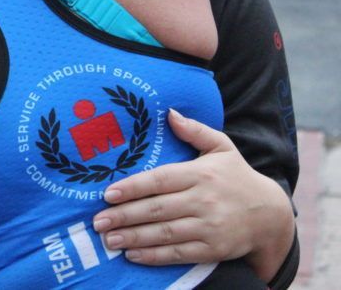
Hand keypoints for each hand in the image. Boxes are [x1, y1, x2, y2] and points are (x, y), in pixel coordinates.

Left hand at [93, 109, 293, 278]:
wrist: (271, 215)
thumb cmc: (237, 177)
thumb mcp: (222, 147)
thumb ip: (195, 130)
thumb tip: (170, 113)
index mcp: (200, 174)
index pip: (160, 180)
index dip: (133, 187)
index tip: (107, 193)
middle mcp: (204, 201)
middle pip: (157, 209)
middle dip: (125, 216)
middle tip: (98, 221)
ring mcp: (209, 227)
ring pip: (165, 234)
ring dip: (134, 237)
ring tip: (108, 239)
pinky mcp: (214, 249)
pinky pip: (179, 254)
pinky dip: (154, 256)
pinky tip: (132, 254)